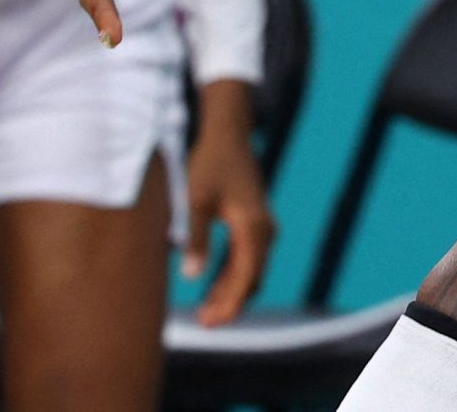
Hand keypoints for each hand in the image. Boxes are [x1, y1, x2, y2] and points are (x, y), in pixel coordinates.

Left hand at [182, 80, 275, 325]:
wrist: (228, 134)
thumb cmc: (209, 164)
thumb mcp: (195, 199)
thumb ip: (195, 237)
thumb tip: (191, 276)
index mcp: (253, 228)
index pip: (245, 277)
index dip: (229, 303)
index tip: (211, 321)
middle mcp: (265, 231)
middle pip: (251, 279)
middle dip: (229, 302)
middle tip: (205, 321)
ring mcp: (263, 226)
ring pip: (250, 270)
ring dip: (230, 290)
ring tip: (207, 309)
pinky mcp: (255, 222)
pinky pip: (248, 257)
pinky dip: (233, 274)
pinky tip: (214, 284)